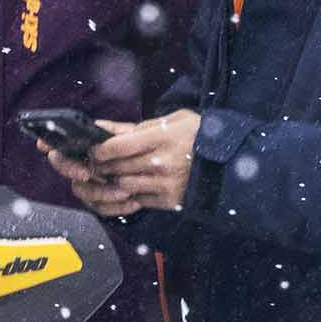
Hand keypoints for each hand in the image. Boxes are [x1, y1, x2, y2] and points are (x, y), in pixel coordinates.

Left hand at [52, 110, 200, 216]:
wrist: (226, 161)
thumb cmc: (195, 135)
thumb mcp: (169, 121)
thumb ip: (133, 127)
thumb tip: (100, 127)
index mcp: (162, 137)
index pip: (118, 146)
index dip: (99, 150)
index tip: (94, 150)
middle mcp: (162, 162)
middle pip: (117, 167)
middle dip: (101, 166)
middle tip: (96, 163)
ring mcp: (166, 183)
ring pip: (123, 185)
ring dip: (113, 181)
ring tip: (113, 173)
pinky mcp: (169, 200)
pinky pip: (137, 199)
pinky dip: (129, 193)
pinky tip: (131, 184)